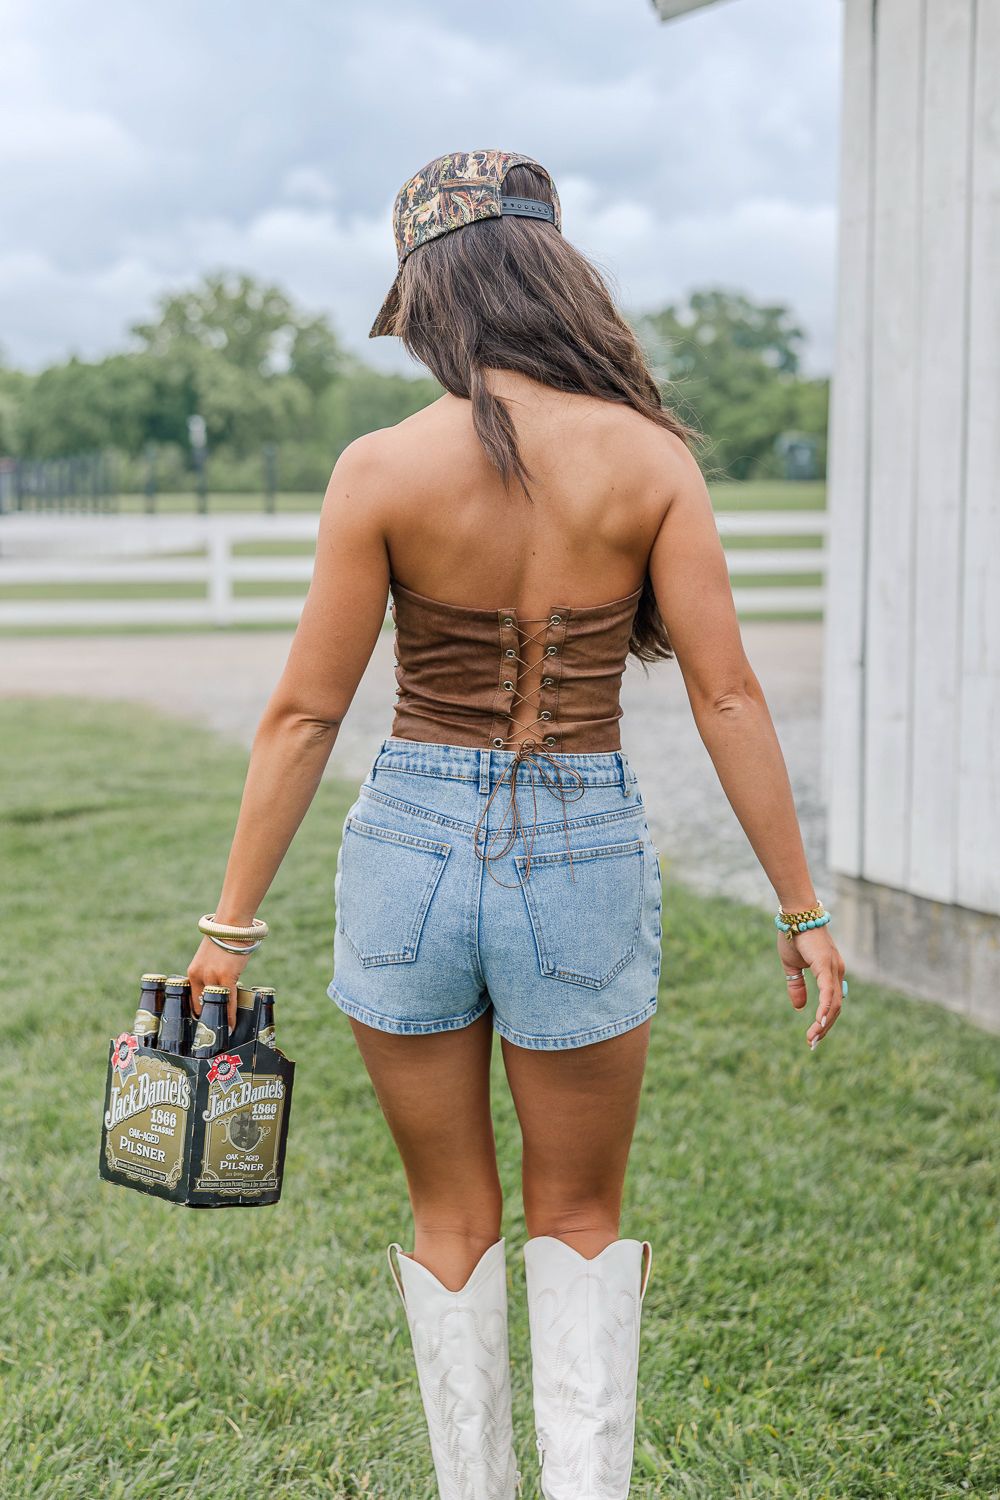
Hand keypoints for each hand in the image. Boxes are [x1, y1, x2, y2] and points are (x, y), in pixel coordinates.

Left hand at [187, 936, 250, 1031]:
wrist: (231, 925)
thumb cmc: (224, 939)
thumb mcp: (211, 958)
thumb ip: (211, 973)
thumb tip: (221, 987)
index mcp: (192, 972)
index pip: (192, 999)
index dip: (198, 1013)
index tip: (203, 1024)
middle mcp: (199, 976)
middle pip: (201, 1005)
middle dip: (206, 1020)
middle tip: (211, 1034)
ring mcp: (212, 977)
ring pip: (214, 1004)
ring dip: (218, 1019)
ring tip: (221, 1033)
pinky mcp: (226, 976)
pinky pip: (228, 1000)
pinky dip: (229, 1014)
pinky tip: (231, 1024)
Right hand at [777, 924, 845, 1049]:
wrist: (795, 914)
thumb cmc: (794, 936)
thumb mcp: (792, 967)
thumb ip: (796, 986)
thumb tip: (799, 1008)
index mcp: (831, 972)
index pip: (831, 1003)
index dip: (824, 1021)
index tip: (813, 1036)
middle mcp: (837, 972)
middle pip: (835, 1008)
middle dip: (824, 1028)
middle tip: (812, 1044)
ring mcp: (834, 969)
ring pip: (834, 1004)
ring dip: (824, 1024)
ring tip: (813, 1039)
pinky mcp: (826, 965)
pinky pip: (828, 993)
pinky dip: (825, 1009)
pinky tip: (819, 1023)